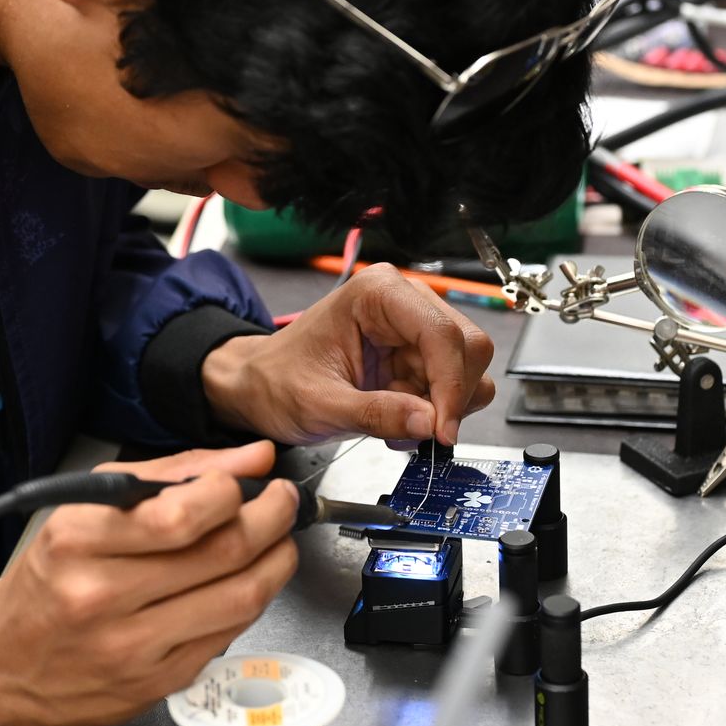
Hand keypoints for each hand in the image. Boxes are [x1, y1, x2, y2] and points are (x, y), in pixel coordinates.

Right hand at [0, 441, 297, 725]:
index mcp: (78, 543)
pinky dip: (248, 603)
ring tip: (277, 541)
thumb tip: (249, 459)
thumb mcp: (85, 506)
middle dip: (271, 519)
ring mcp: (130, 649)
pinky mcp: (154, 685)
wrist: (1, 662)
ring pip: (238, 599)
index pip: (181, 514)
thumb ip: (172, 475)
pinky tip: (245, 583)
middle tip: (281, 503)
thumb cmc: (47, 578)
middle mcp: (101, 598)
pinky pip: (226, 636)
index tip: (249, 480)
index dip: (234, 491)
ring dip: (275, 562)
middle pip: (222, 554)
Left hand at [201, 263, 495, 446]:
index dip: (451, 385)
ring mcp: (414, 328)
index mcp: (378, 294)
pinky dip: (433, 411)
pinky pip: (449, 386)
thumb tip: (429, 423)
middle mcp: (404, 301)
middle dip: (451, 396)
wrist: (259, 386)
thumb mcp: (320, 404)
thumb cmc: (277, 380)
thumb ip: (377, 413)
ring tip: (396, 422)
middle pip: (467, 347)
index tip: (442, 430)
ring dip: (442, 406)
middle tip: (420, 431)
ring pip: (467, 368)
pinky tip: (398, 417)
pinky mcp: (416, 354)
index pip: (442, 334)